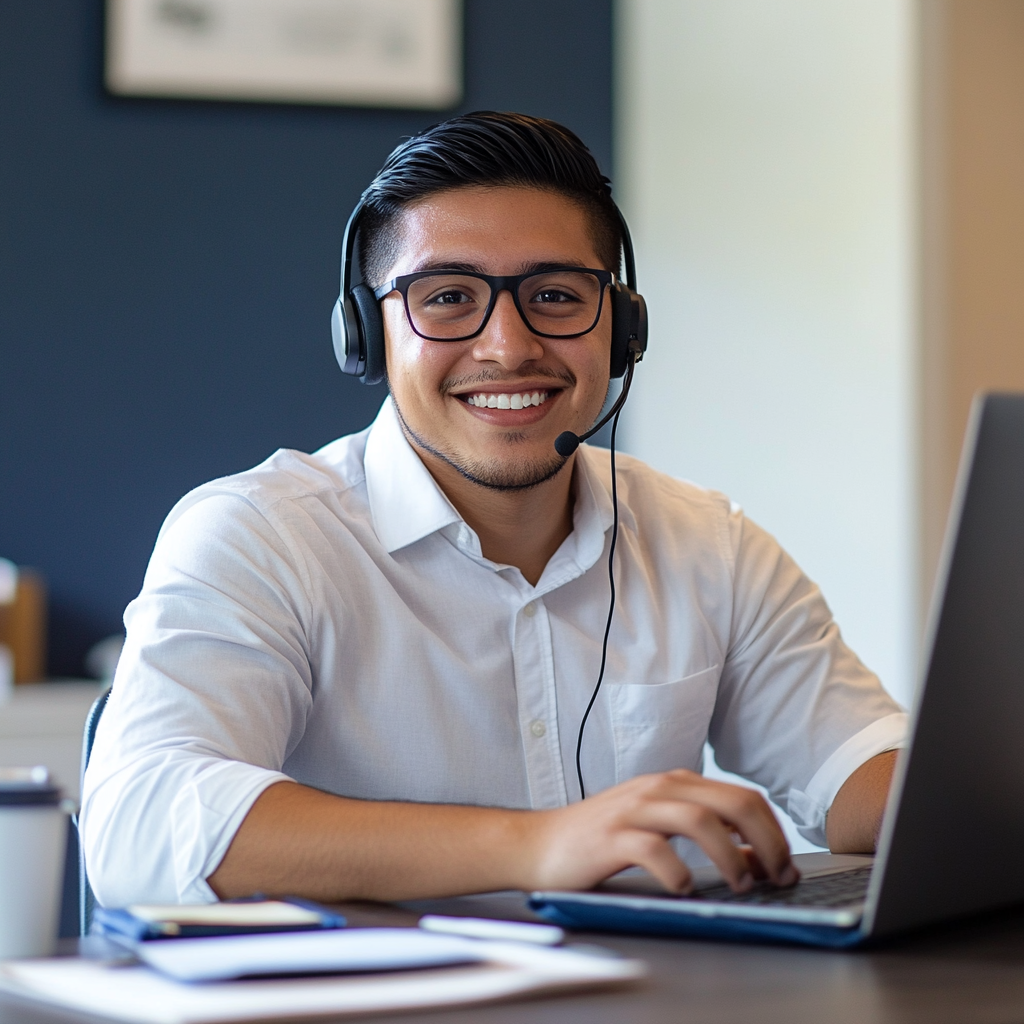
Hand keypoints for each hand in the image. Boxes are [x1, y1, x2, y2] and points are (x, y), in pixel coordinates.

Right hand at [525, 769, 798, 894]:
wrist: (539, 844)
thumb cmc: (601, 839)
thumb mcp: (660, 829)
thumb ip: (708, 836)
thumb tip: (758, 858)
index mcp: (675, 784)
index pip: (743, 797)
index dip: (775, 832)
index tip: (786, 867)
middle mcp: (659, 789)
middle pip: (732, 803)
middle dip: (766, 843)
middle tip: (777, 878)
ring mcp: (634, 809)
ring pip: (699, 820)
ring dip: (730, 856)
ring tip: (738, 886)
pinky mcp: (611, 836)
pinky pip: (654, 849)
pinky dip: (678, 872)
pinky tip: (683, 889)